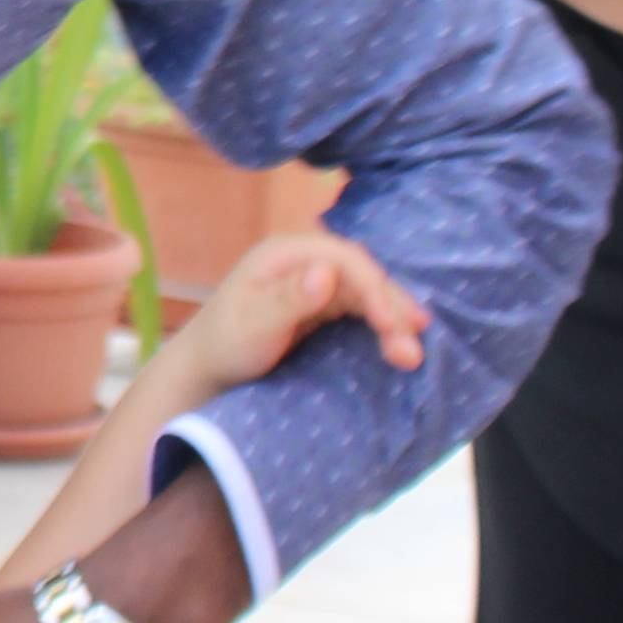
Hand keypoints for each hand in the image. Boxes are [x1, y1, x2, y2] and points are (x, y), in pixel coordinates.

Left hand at [159, 231, 431, 402]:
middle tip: (413, 350)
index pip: (344, 260)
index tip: (391, 325)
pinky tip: (401, 342)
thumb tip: (327, 272)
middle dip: (392, 309)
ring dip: (394, 321)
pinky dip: (383, 326)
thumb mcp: (253, 325)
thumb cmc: (224, 345)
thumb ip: (289, 299)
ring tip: (413, 356)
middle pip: (363, 276)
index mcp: (286, 252)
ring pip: (368, 294)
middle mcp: (306, 260)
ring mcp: (317, 281)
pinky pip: (363, 309)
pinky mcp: (325, 305)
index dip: (374, 288)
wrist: (209, 369)